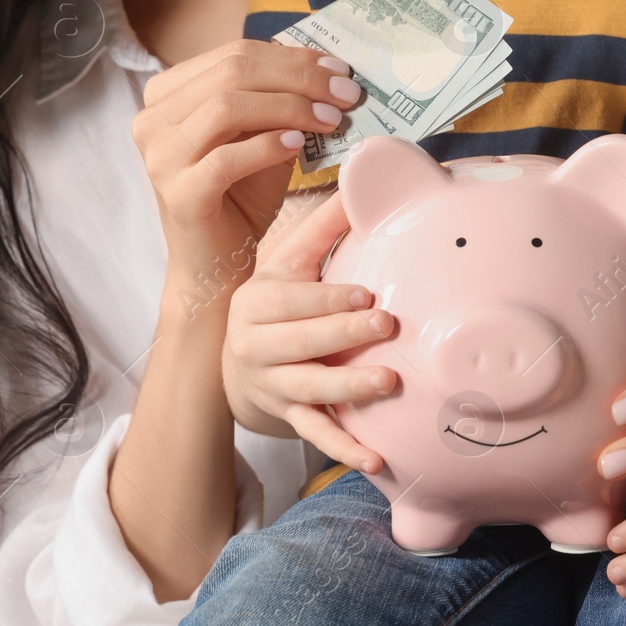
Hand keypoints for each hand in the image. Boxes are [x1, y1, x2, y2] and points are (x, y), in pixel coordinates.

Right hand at [131, 39, 360, 272]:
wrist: (217, 262)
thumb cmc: (241, 195)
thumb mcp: (260, 136)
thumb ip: (278, 101)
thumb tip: (329, 73)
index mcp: (168, 94)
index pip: (235, 55)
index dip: (293, 58)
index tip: (340, 71)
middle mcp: (153, 119)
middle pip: (233, 72)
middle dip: (299, 78)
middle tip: (346, 94)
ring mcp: (160, 157)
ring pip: (227, 107)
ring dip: (289, 108)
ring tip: (330, 120)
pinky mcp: (178, 194)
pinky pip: (225, 158)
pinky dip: (266, 146)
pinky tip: (297, 146)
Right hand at [222, 193, 396, 472]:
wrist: (236, 362)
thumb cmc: (280, 300)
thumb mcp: (290, 260)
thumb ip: (324, 224)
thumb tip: (363, 166)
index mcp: (259, 300)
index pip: (294, 300)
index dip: (329, 298)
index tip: (368, 295)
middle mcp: (256, 344)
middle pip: (301, 343)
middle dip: (343, 335)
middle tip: (386, 328)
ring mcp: (271, 385)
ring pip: (309, 389)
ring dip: (349, 389)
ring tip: (389, 385)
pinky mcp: (286, 417)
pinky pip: (316, 434)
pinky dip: (344, 448)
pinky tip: (376, 459)